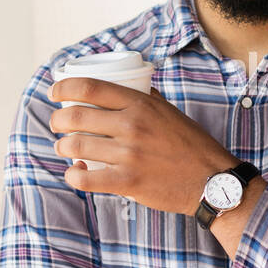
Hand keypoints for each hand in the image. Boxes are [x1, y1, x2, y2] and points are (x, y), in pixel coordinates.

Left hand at [48, 78, 235, 212]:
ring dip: (62, 147)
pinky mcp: (128, 182)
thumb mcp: (170, 111)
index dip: (63, 87)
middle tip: (57, 125)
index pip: (90, 88)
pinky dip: (73, 175)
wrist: (212, 180)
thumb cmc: (191, 145)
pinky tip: (75, 171)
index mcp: (142, 104)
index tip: (54, 92)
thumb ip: (146, 98)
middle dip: (57, 120)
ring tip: (64, 148)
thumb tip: (123, 84)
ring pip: (75, 146)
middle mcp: (133, 126)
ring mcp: (129, 155)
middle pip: (76, 117)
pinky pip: (85, 179)